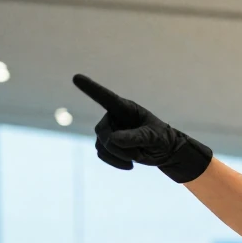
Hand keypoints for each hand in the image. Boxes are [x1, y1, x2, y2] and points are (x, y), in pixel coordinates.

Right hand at [72, 74, 212, 183]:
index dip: (91, 88)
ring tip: (137, 156)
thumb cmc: (162, 138)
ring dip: (119, 156)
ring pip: (101, 145)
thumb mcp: (153, 136)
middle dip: (117, 146)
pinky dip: (116, 162)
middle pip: (102, 131)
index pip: (105, 97)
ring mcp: (109, 130)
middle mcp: (113, 116)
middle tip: (137, 153)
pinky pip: (102, 154)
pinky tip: (130, 165)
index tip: (76, 77)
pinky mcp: (108, 144)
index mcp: (125, 107)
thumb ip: (136, 137)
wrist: (164, 151)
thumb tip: (113, 139)